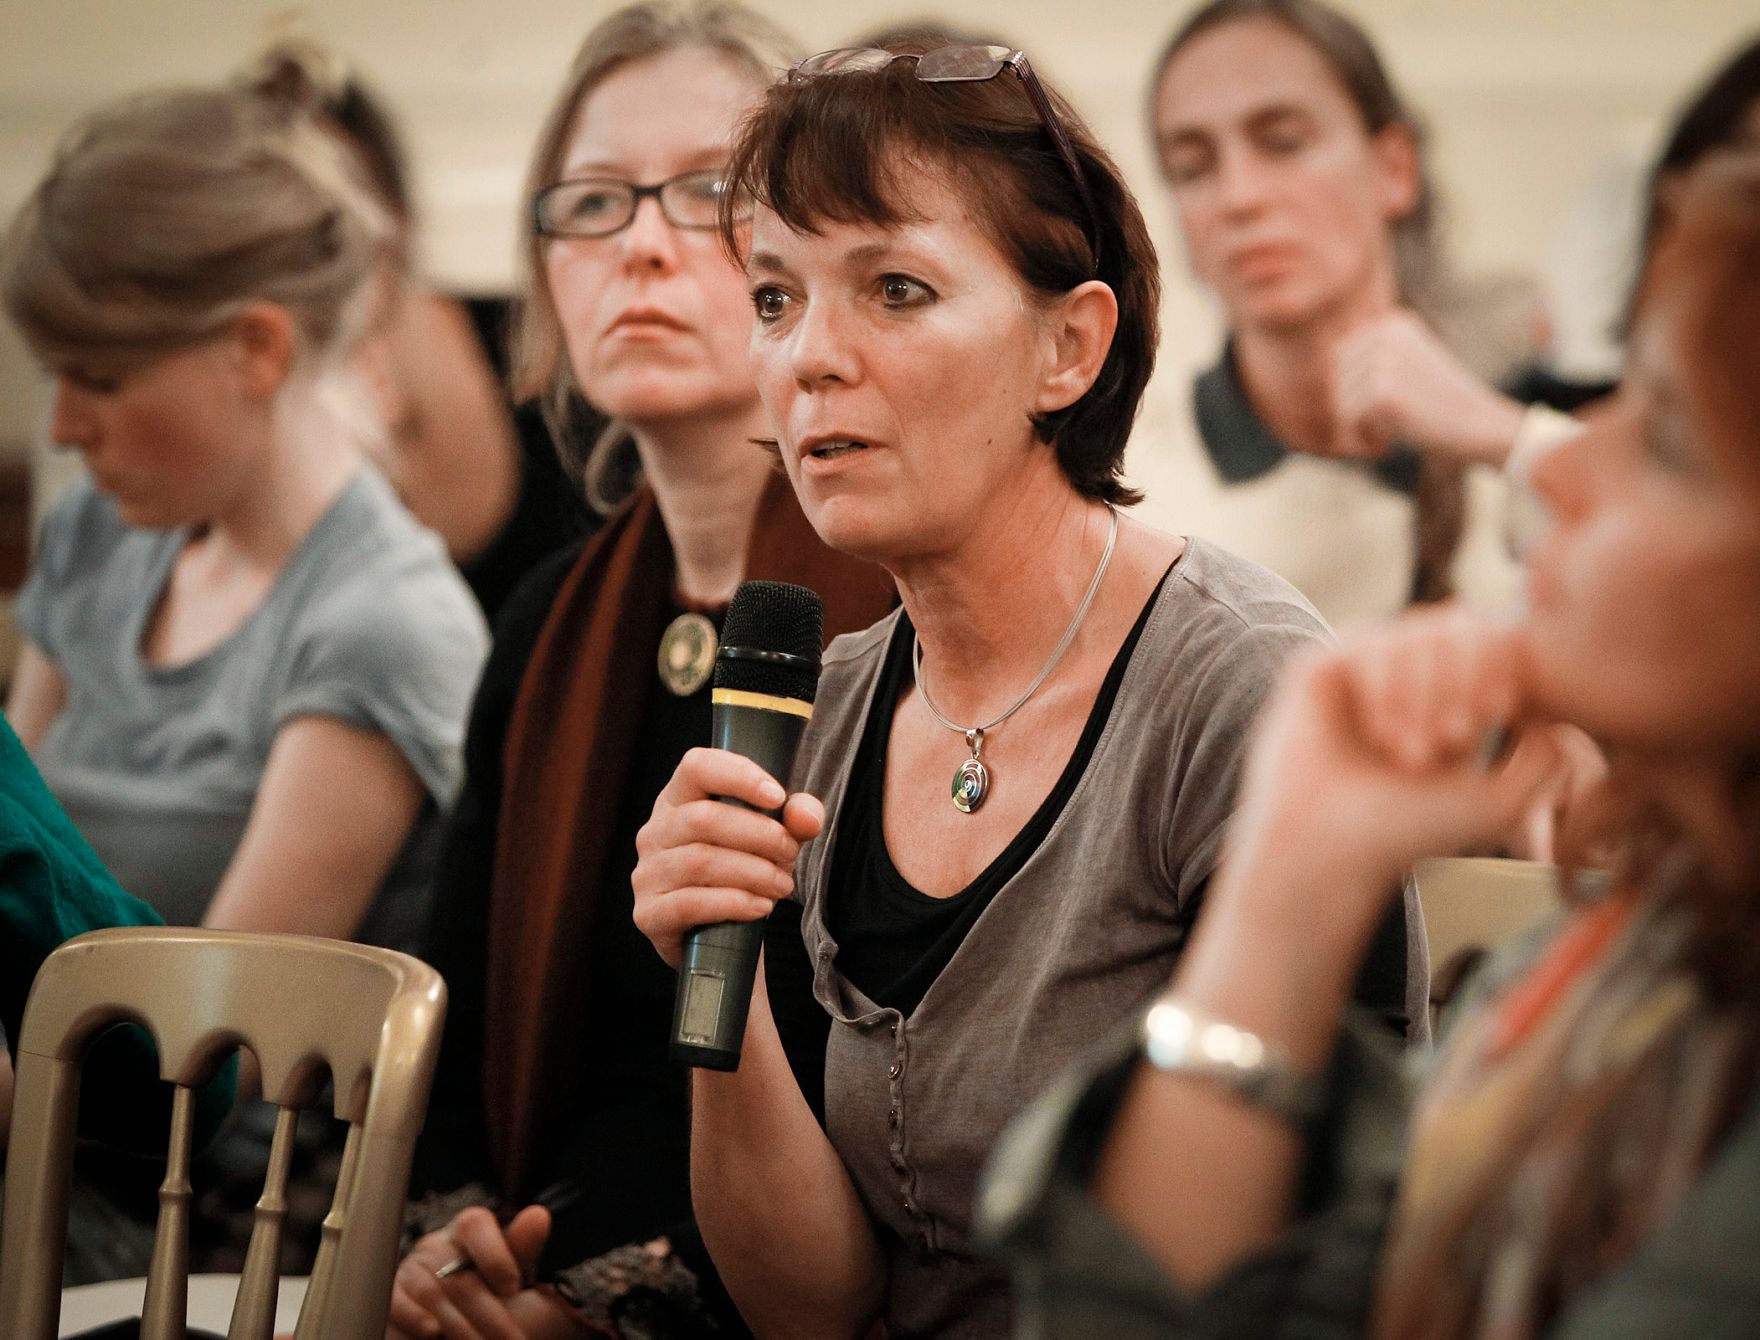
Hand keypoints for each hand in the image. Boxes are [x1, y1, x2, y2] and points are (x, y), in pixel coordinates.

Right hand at [387, 1204, 583, 1338]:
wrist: (462, 1332)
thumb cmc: (490, 1300)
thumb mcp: (511, 1276)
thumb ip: (521, 1249)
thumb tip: (539, 1215)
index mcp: (468, 1232)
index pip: (475, 1224)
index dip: (495, 1255)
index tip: (514, 1288)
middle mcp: (436, 1246)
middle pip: (459, 1272)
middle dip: (489, 1313)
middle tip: (512, 1339)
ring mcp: (410, 1270)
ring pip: (432, 1292)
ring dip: (460, 1326)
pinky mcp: (390, 1297)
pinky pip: (397, 1304)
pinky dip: (416, 1320)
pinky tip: (434, 1334)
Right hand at [632, 747, 823, 967]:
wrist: (718, 940)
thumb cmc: (742, 873)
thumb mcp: (774, 840)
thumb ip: (795, 821)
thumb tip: (807, 816)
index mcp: (679, 799)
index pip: (697, 766)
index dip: (738, 775)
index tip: (778, 796)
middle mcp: (655, 832)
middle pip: (704, 818)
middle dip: (759, 835)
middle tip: (791, 853)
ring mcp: (647, 874)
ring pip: (700, 861)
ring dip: (753, 872)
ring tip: (782, 885)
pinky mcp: (649, 914)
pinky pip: (690, 903)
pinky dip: (733, 903)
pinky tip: (760, 907)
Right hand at [1219, 605, 1569, 959]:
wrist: (1336, 849)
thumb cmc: (1415, 830)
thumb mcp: (1506, 799)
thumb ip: (1548, 751)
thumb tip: (1537, 695)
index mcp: (1447, 701)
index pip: (1496, 641)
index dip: (1505, 666)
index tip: (1496, 717)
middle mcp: (1402, 679)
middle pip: (1462, 627)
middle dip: (1467, 677)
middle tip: (1454, 738)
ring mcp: (1358, 670)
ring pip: (1416, 633)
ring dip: (1426, 691)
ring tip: (1411, 752)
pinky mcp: (1318, 668)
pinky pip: (1367, 643)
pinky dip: (1386, 686)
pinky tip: (1378, 734)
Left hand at [1329, 310, 1526, 466]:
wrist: (1481, 425)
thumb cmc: (1441, 402)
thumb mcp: (1408, 364)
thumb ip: (1371, 358)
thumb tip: (1328, 362)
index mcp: (1393, 324)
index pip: (1341, 359)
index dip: (1356, 390)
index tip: (1389, 403)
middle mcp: (1387, 335)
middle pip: (1337, 380)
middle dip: (1355, 407)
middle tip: (1391, 419)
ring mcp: (1385, 362)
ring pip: (1340, 401)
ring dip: (1359, 424)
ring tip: (1394, 427)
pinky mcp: (1383, 393)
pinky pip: (1347, 421)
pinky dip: (1362, 437)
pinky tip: (1388, 439)